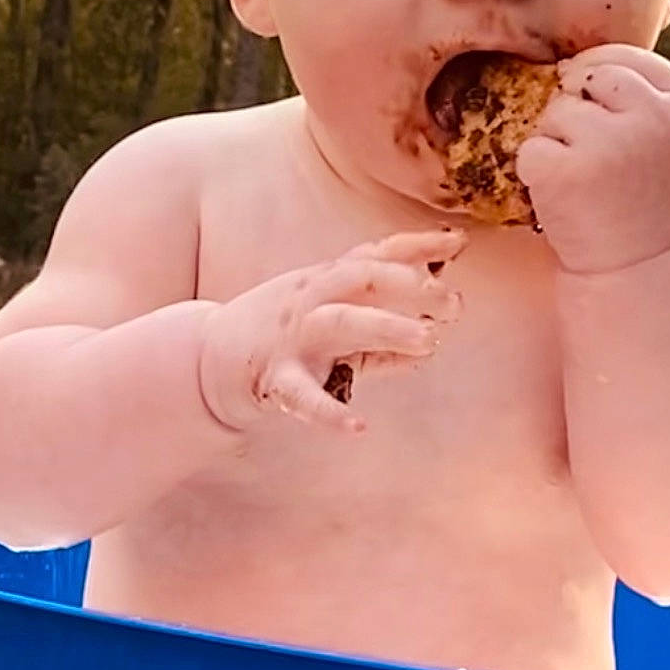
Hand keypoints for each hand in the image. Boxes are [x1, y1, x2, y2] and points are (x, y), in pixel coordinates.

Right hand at [199, 228, 464, 433]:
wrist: (209, 359)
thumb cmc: (284, 334)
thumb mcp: (332, 317)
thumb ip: (381, 321)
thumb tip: (438, 332)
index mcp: (325, 279)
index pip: (375, 254)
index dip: (417, 247)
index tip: (459, 243)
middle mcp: (311, 299)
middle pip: (363, 279)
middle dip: (410, 286)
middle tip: (454, 303)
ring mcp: (293, 336)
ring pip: (342, 323)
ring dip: (387, 328)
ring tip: (430, 341)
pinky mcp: (276, 378)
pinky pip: (304, 396)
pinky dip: (330, 413)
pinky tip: (358, 427)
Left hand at [516, 46, 669, 274]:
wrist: (643, 270)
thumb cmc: (646, 204)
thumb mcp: (666, 145)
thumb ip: (642, 103)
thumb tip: (570, 67)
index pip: (629, 58)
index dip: (600, 72)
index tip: (588, 96)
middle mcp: (650, 119)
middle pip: (587, 76)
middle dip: (574, 104)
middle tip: (583, 149)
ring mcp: (609, 144)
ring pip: (555, 112)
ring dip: (554, 142)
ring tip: (581, 182)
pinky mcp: (568, 172)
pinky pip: (530, 149)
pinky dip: (534, 172)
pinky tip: (560, 198)